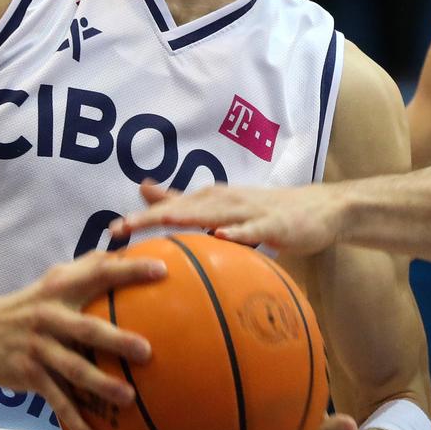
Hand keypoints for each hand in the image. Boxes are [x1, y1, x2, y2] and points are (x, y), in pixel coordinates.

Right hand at [0, 250, 166, 429]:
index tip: (162, 270)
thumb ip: (88, 268)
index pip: (98, 274)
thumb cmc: (29, 304)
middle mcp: (49, 317)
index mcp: (60, 289)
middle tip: (147, 352)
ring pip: (72, 369)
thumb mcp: (53, 281)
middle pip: (86, 329)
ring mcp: (38, 349)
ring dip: (101, 385)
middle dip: (116, 340)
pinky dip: (78, 422)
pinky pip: (58, 402)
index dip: (129, 270)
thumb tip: (129, 248)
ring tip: (129, 398)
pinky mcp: (30, 376)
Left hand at [112, 178, 343, 253]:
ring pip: (211, 214)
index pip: (169, 209)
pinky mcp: (273, 224)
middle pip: (182, 209)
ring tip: (156, 227)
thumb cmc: (266, 211)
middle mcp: (224, 200)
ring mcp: (248, 211)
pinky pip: (253, 229)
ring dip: (183, 219)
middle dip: (149, 218)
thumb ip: (184, 201)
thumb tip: (144, 191)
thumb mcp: (222, 206)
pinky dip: (237, 232)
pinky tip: (221, 237)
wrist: (320, 210)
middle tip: (119, 230)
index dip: (140, 219)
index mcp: (210, 199)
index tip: (110, 232)